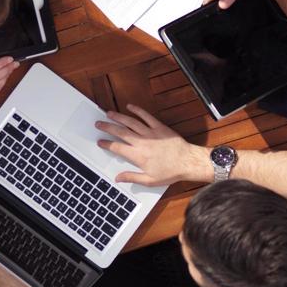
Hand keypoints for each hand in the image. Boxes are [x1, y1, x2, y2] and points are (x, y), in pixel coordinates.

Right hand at [94, 104, 211, 185]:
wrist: (187, 162)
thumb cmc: (170, 172)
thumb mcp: (149, 180)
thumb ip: (132, 177)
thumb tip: (118, 178)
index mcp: (138, 156)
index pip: (117, 148)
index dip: (107, 144)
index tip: (100, 141)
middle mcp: (141, 142)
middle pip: (120, 132)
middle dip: (107, 127)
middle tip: (99, 124)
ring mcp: (150, 133)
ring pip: (130, 122)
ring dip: (118, 117)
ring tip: (109, 113)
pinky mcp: (159, 128)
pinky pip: (146, 117)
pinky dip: (137, 110)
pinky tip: (130, 107)